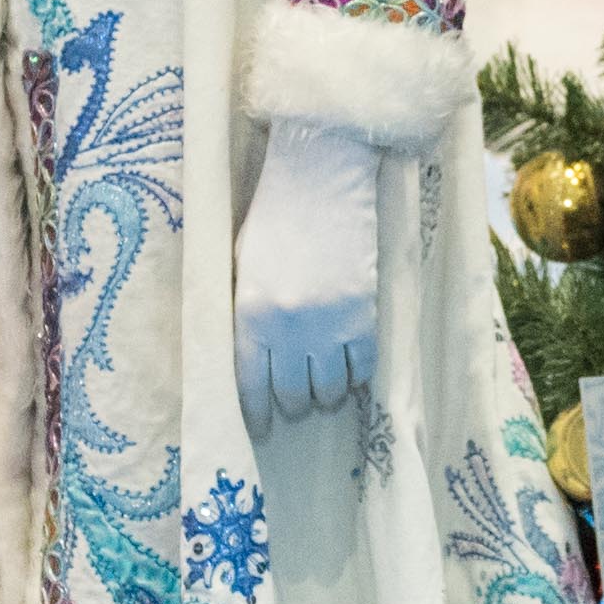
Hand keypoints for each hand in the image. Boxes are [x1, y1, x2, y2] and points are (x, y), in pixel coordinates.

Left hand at [234, 120, 385, 417]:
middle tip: (294, 402)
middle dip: (291, 404)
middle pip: (291, 393)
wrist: (323, 174)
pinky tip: (349, 372)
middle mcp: (288, 328)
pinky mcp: (363, 314)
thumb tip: (249, 357)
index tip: (261, 428)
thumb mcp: (241, 262)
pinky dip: (355, 377)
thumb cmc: (274, 213)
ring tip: (322, 389)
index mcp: (249, 314)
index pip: (250, 385)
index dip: (257, 413)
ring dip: (324, 395)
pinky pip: (362, 368)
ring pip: (328, 388)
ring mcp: (329, 324)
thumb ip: (244, 311)